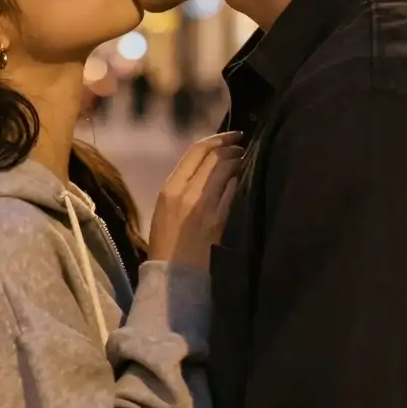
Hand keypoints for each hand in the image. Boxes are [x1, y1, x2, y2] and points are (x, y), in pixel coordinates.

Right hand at [148, 132, 242, 269]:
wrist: (174, 272)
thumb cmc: (165, 241)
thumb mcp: (164, 207)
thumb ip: (181, 185)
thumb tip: (205, 167)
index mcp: (170, 188)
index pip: (197, 151)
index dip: (217, 138)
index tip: (231, 135)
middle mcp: (187, 192)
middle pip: (215, 157)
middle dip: (231, 147)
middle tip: (241, 146)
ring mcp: (205, 205)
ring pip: (226, 171)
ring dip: (237, 162)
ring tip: (242, 159)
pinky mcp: (219, 219)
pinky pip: (232, 192)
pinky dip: (238, 181)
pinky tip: (240, 180)